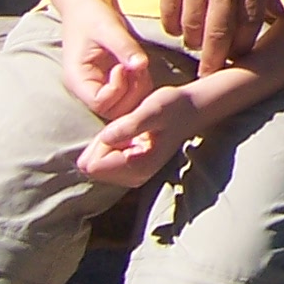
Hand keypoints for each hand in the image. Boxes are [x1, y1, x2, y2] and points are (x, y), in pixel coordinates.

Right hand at [57, 0, 151, 118]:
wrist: (86, 7)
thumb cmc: (92, 15)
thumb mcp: (108, 27)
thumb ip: (124, 47)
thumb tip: (141, 65)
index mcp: (77, 79)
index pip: (99, 103)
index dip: (117, 89)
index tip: (123, 66)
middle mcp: (86, 89)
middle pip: (113, 111)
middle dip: (131, 92)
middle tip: (137, 67)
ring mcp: (99, 87)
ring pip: (123, 106)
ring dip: (137, 89)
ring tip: (138, 64)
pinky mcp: (111, 83)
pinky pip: (129, 95)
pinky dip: (139, 84)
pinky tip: (139, 66)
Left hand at [78, 85, 197, 188]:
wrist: (190, 109)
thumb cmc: (173, 106)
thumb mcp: (153, 109)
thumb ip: (129, 125)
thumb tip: (105, 138)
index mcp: (139, 167)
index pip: (95, 165)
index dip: (101, 142)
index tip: (122, 126)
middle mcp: (134, 178)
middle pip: (93, 167)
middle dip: (102, 144)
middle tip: (126, 126)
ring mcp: (132, 176)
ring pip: (96, 165)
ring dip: (106, 144)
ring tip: (129, 129)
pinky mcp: (130, 171)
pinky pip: (104, 162)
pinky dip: (110, 146)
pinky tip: (129, 134)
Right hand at [158, 0, 281, 74]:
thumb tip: (277, 12)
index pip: (250, 25)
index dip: (243, 48)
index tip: (239, 61)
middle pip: (219, 36)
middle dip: (215, 61)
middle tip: (211, 75)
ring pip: (192, 28)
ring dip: (193, 42)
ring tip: (195, 46)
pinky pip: (169, 11)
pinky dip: (173, 24)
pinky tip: (177, 26)